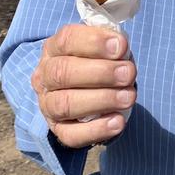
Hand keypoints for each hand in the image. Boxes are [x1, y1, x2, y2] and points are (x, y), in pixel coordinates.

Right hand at [30, 24, 135, 147]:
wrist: (89, 91)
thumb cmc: (99, 62)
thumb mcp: (103, 48)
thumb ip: (110, 45)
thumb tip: (120, 48)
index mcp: (54, 48)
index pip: (67, 40)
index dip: (94, 42)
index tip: (121, 46)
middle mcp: (45, 76)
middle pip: (63, 73)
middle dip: (101, 73)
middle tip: (128, 74)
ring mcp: (47, 105)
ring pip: (65, 104)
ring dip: (102, 100)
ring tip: (129, 97)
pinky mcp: (58, 130)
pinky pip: (71, 134)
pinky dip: (97, 129)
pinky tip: (118, 121)